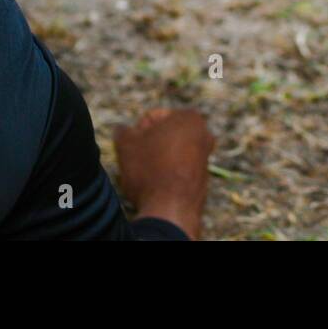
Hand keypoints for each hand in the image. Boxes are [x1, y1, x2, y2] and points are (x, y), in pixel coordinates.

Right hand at [114, 108, 213, 238]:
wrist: (170, 211)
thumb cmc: (149, 170)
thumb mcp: (126, 143)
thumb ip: (123, 130)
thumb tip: (122, 130)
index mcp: (190, 118)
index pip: (152, 117)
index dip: (136, 131)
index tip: (130, 146)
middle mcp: (204, 136)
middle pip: (163, 135)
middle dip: (147, 145)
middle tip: (133, 158)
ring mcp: (205, 160)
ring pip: (169, 153)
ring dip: (154, 160)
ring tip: (141, 173)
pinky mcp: (201, 181)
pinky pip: (175, 172)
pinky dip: (163, 175)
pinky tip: (151, 186)